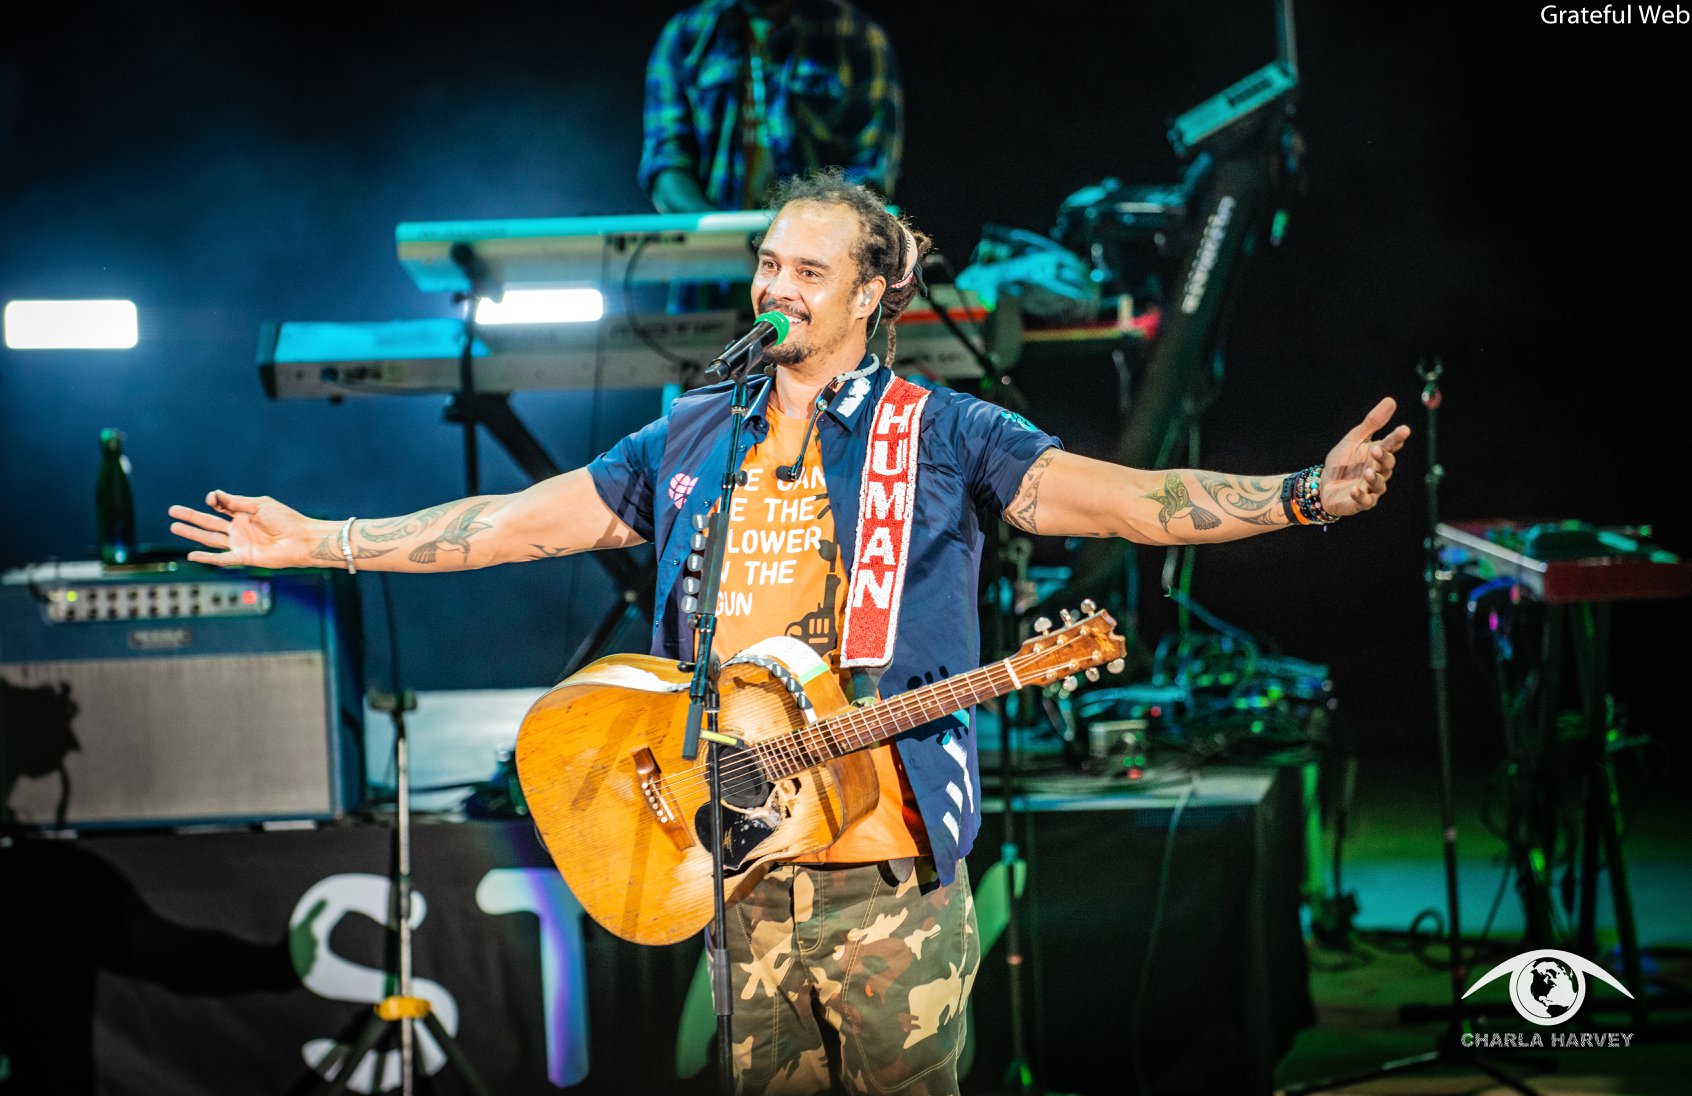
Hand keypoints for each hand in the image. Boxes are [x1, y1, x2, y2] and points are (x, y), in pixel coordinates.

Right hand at [167, 491, 323, 568]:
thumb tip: (213, 495)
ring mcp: (240, 543)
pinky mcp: (244, 557)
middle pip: (209, 522)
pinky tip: (190, 556)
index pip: (221, 506)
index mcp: (245, 514)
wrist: (301, 539)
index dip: (213, 500)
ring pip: (210, 538)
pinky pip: (221, 558)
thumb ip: (236, 502)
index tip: (211, 499)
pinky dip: (206, 558)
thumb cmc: (286, 520)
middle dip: (190, 517)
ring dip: (192, 533)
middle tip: (172, 511)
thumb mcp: (260, 505)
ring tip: (173, 527)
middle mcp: (240, 529)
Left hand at [1319, 398, 1411, 517]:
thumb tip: (1391, 400)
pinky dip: (1360, 496)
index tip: (1404, 430)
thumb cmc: (1342, 461)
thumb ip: (1372, 422)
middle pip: (1387, 464)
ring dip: (1374, 478)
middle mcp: (1378, 471)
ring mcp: (1371, 488)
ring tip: (1367, 472)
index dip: (1397, 438)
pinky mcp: (1361, 502)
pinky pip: (1364, 501)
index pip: (1391, 444)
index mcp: (1378, 454)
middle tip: (1376, 450)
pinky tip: (1354, 490)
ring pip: (1379, 484)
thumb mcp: (1354, 438)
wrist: (1323, 485)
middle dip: (1383, 457)